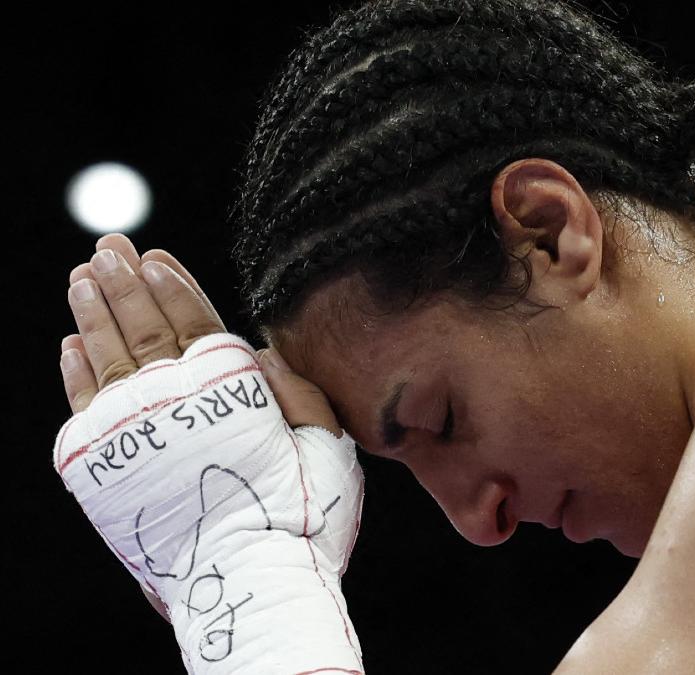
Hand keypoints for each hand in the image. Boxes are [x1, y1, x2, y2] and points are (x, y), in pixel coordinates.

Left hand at [54, 235, 364, 672]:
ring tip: (84, 277)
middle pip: (144, 327)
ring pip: (108, 356)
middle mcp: (173, 400)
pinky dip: (76, 370)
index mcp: (230, 389)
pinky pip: (81, 405)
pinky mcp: (98, 466)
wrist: (247, 581)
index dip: (175, 287)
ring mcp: (131, 431)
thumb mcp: (326, 445)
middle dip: (124, 282)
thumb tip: (262, 349)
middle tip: (108, 247)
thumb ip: (299, 392)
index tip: (153, 255)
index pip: (195, 322)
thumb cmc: (300, 518)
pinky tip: (73, 344)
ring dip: (95, 312)